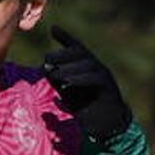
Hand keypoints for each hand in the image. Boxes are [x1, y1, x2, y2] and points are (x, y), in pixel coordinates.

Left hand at [43, 25, 131, 143]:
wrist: (105, 125)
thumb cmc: (85, 107)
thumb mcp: (66, 91)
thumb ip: (57, 79)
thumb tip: (45, 68)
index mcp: (86, 66)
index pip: (76, 47)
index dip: (66, 37)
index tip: (53, 29)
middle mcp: (97, 67)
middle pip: (81, 52)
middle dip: (63, 54)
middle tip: (47, 61)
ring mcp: (105, 77)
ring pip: (88, 64)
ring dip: (69, 68)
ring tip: (54, 74)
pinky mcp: (109, 89)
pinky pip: (95, 79)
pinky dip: (80, 79)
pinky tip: (67, 83)